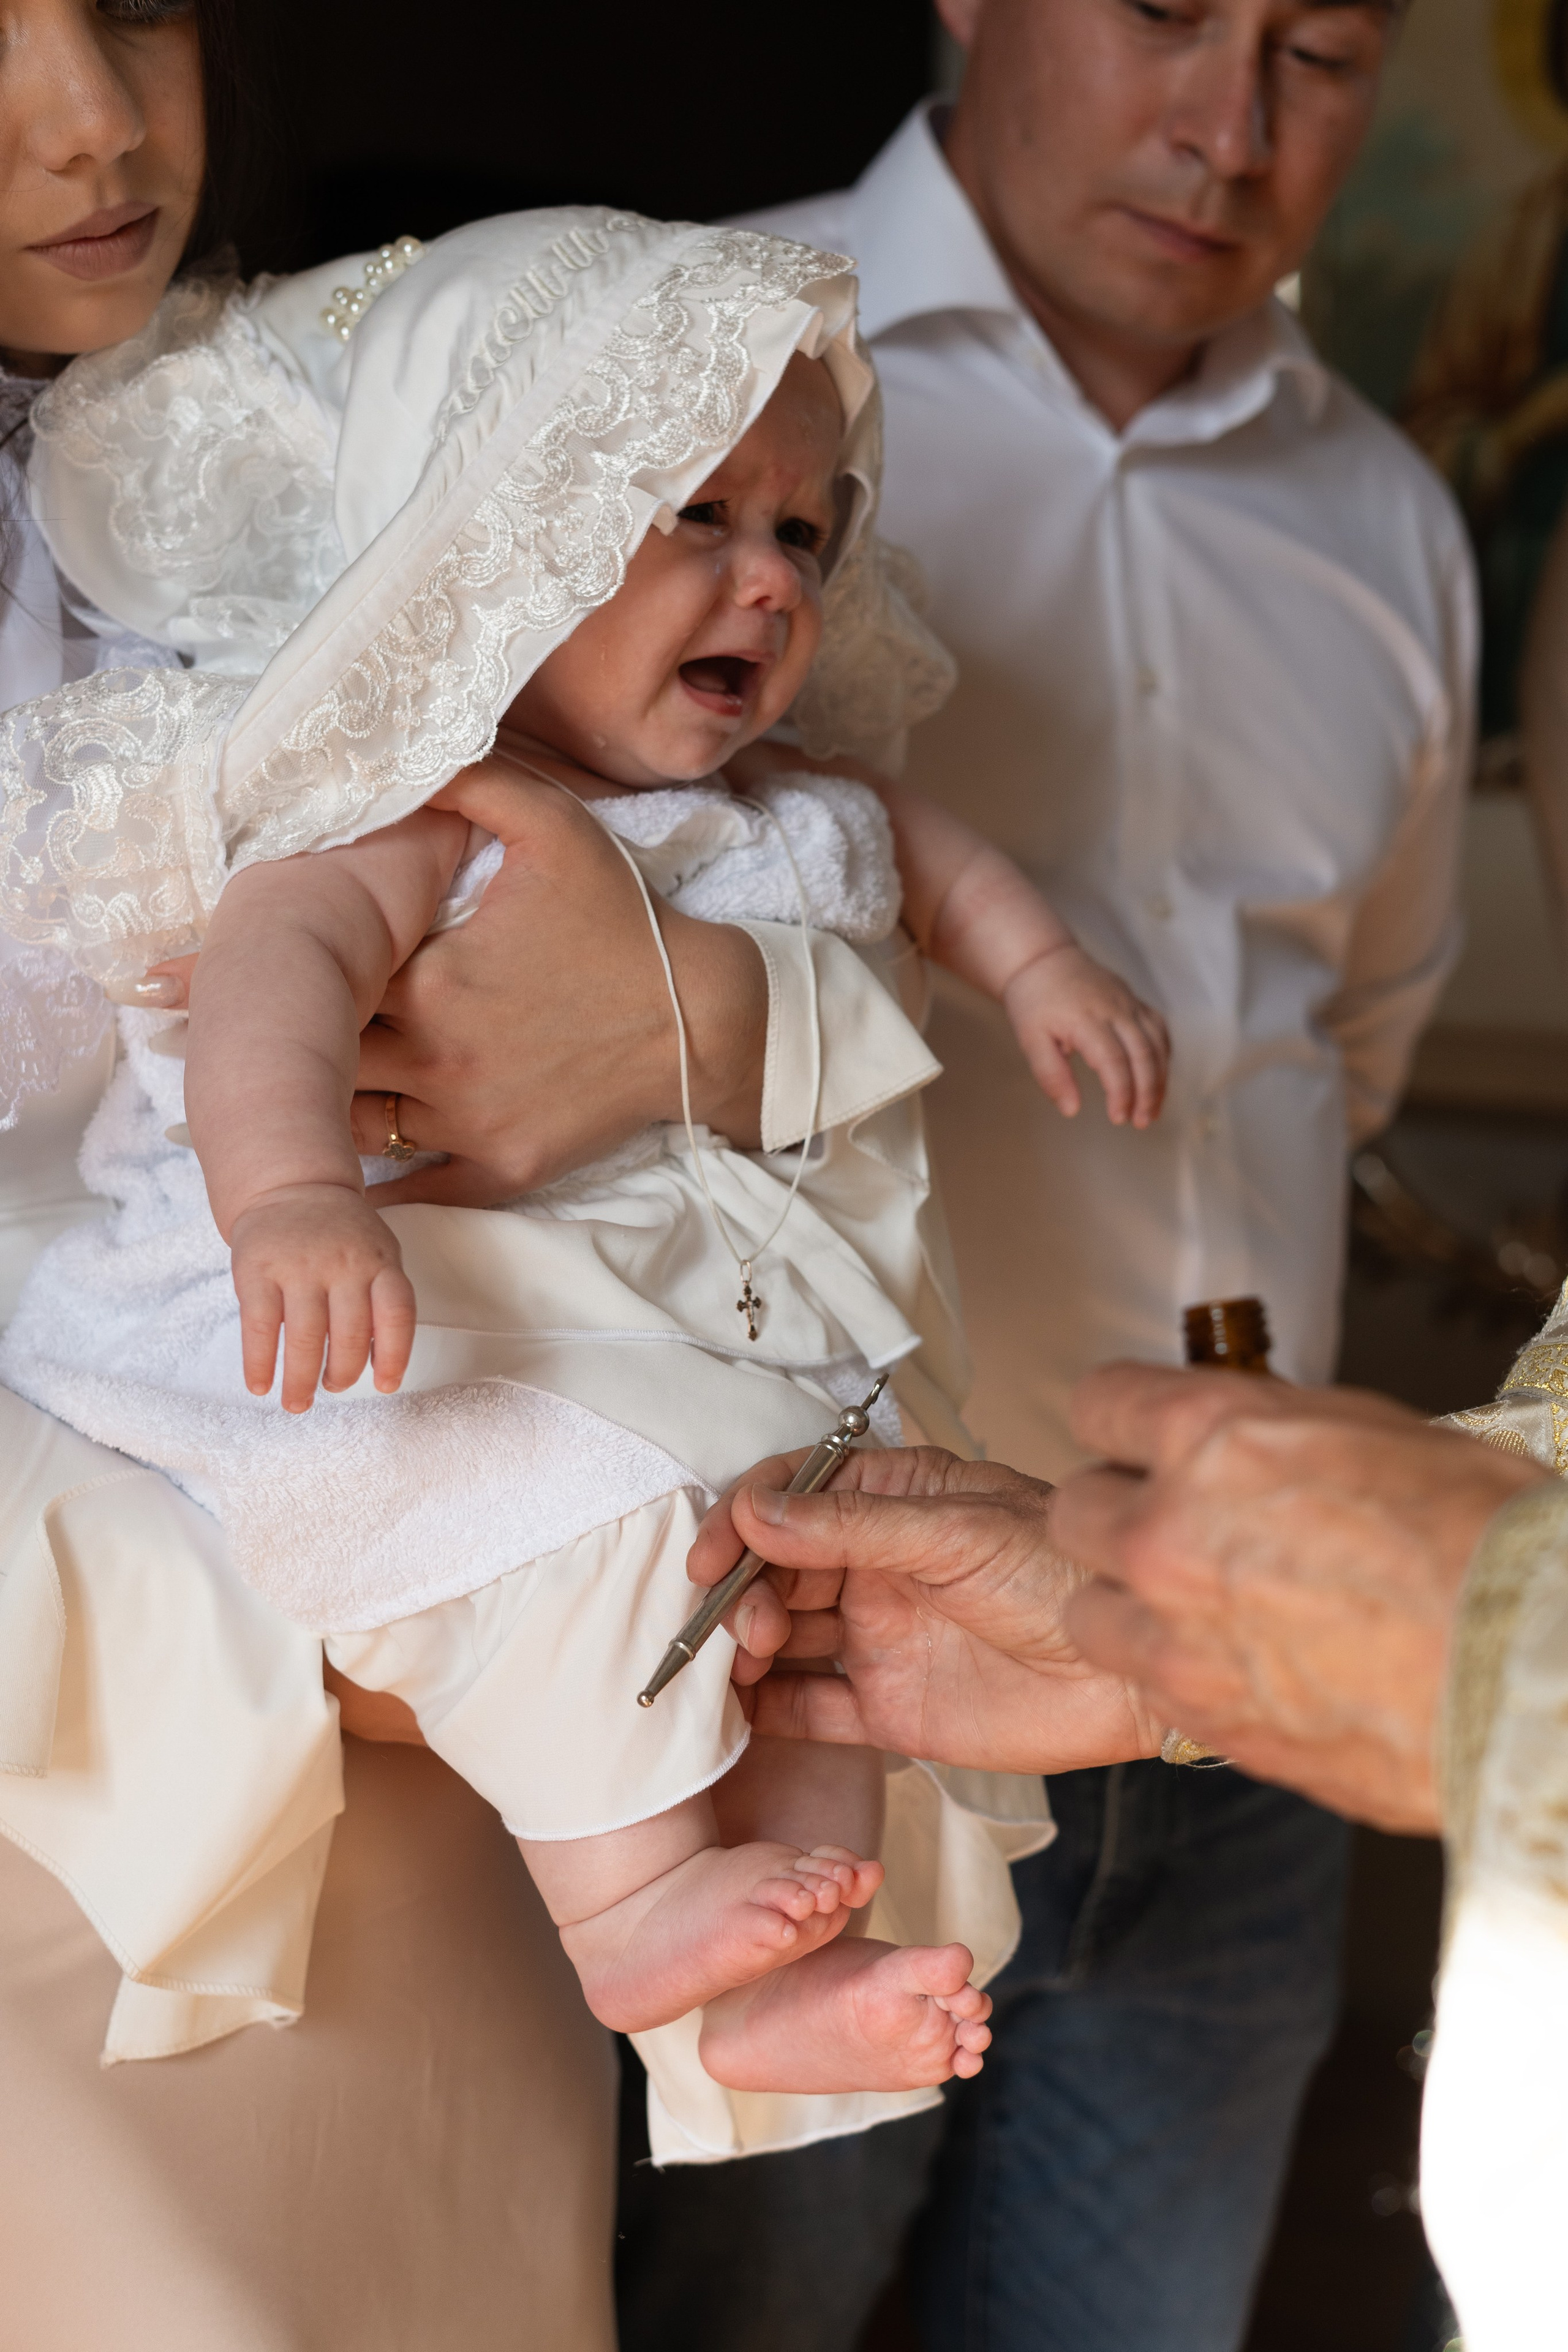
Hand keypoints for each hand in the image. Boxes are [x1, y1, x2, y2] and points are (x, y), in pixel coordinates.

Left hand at [138, 752, 769, 1208]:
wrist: (705, 1020)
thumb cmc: (625, 922)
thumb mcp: (553, 829)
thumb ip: (468, 784)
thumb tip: (397, 750)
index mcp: (432, 976)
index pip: (311, 979)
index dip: (234, 980)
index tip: (156, 982)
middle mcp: (438, 1055)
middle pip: (316, 1058)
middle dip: (249, 1052)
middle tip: (172, 1045)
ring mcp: (468, 1119)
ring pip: (354, 1125)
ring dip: (300, 1114)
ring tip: (233, 1110)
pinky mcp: (501, 1165)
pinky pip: (416, 1185)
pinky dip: (368, 1186)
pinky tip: (323, 1184)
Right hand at [230, 1183, 415, 1412]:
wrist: (292, 1185)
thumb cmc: (342, 1235)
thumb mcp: (377, 1253)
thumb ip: (381, 1299)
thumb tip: (380, 1365)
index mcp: (380, 1261)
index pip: (396, 1314)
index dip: (394, 1356)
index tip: (385, 1386)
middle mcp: (342, 1263)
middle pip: (349, 1335)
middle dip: (341, 1374)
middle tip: (331, 1389)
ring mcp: (298, 1266)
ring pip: (304, 1338)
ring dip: (300, 1380)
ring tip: (297, 1402)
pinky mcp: (256, 1270)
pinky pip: (259, 1327)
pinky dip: (258, 1363)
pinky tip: (259, 1386)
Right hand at [687, 1445, 1163, 1773]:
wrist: (1131, 1675)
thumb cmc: (1064, 1577)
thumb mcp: (957, 1533)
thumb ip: (853, 1527)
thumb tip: (757, 1511)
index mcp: (891, 1500)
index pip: (790, 1496)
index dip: (741, 1520)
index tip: (710, 1557)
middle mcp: (873, 1566)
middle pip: (774, 1570)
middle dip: (741, 1590)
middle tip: (747, 1622)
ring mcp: (876, 1636)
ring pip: (781, 1637)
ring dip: (745, 1646)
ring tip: (746, 1659)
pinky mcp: (888, 1707)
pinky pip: (807, 1708)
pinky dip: (764, 1711)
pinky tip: (735, 1715)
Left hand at [1003, 944, 1168, 1127]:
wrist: (1044, 960)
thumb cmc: (1035, 1002)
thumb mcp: (1030, 1040)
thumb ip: (1051, 1075)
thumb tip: (1072, 1110)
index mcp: (1087, 1019)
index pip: (1114, 1062)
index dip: (1121, 1093)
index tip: (1118, 1118)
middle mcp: (1115, 1009)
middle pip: (1144, 1055)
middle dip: (1147, 1093)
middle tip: (1140, 1122)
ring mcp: (1129, 1003)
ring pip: (1157, 1044)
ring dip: (1160, 1080)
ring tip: (1151, 1111)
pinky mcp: (1136, 1002)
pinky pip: (1159, 1030)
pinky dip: (1163, 1057)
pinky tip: (1158, 1079)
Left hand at [1054, 1364, 1552, 1832]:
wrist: (1531, 1671)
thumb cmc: (1486, 1540)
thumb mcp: (1374, 1433)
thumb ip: (1277, 1436)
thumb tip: (1246, 1443)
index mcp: (1214, 1434)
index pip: (1099, 1403)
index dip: (1126, 1424)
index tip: (1145, 1442)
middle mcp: (1171, 1528)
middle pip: (1074, 1508)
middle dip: (1117, 1515)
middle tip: (1175, 1529)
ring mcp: (1175, 1631)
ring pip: (1087, 1608)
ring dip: (1129, 1604)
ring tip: (1198, 1610)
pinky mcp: (1200, 1717)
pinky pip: (1144, 1683)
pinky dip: (1175, 1674)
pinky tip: (1241, 1665)